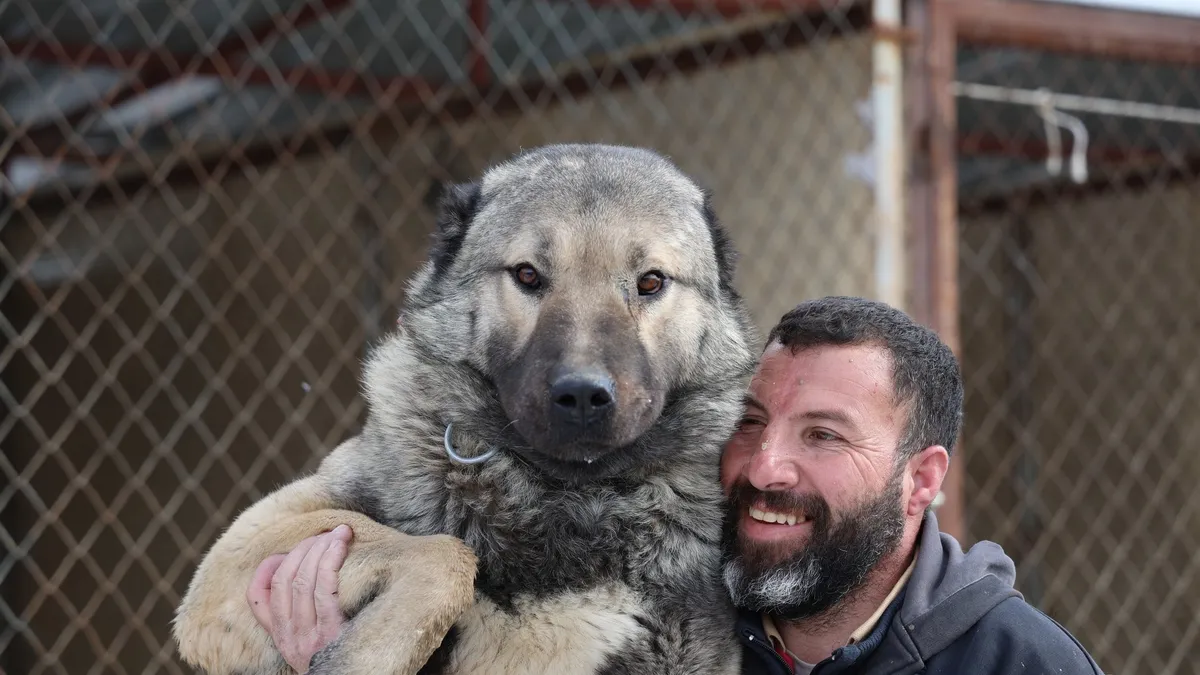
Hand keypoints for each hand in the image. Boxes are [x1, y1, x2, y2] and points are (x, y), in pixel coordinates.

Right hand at [247, 525, 352, 672]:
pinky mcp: (331, 631)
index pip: (257, 598)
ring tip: (339, 533)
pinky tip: (341, 546)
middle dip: (303, 549)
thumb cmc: (336, 654)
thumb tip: (294, 568)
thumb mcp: (307, 640)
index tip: (283, 552)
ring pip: (304, 579)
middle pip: (285, 579)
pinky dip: (331, 560)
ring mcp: (308, 635)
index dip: (267, 568)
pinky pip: (325, 588)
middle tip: (324, 534)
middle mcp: (289, 636)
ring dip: (320, 548)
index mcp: (280, 636)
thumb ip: (298, 613)